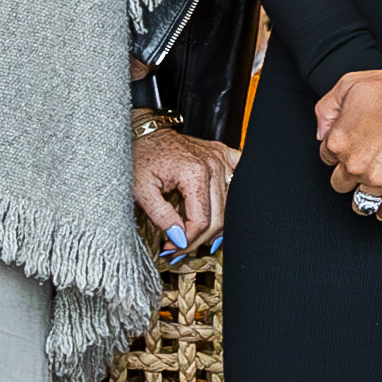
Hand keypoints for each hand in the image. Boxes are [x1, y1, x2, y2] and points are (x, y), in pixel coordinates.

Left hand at [133, 121, 239, 250]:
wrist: (146, 133)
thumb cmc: (141, 157)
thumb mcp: (141, 189)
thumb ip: (161, 216)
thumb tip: (179, 239)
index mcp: (194, 172)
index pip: (202, 220)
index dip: (188, 241)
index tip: (172, 249)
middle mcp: (214, 165)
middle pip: (219, 218)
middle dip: (198, 239)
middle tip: (179, 248)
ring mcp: (222, 159)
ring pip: (231, 207)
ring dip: (214, 227)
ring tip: (194, 236)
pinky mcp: (225, 156)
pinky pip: (239, 182)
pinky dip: (234, 201)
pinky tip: (220, 213)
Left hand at [310, 70, 381, 207]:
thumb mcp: (346, 86)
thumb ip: (327, 110)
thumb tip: (322, 133)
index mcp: (338, 143)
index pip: (328, 158)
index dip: (339, 154)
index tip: (350, 152)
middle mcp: (353, 165)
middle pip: (341, 183)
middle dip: (349, 177)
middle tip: (362, 171)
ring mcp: (377, 179)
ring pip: (363, 200)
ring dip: (366, 197)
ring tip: (371, 196)